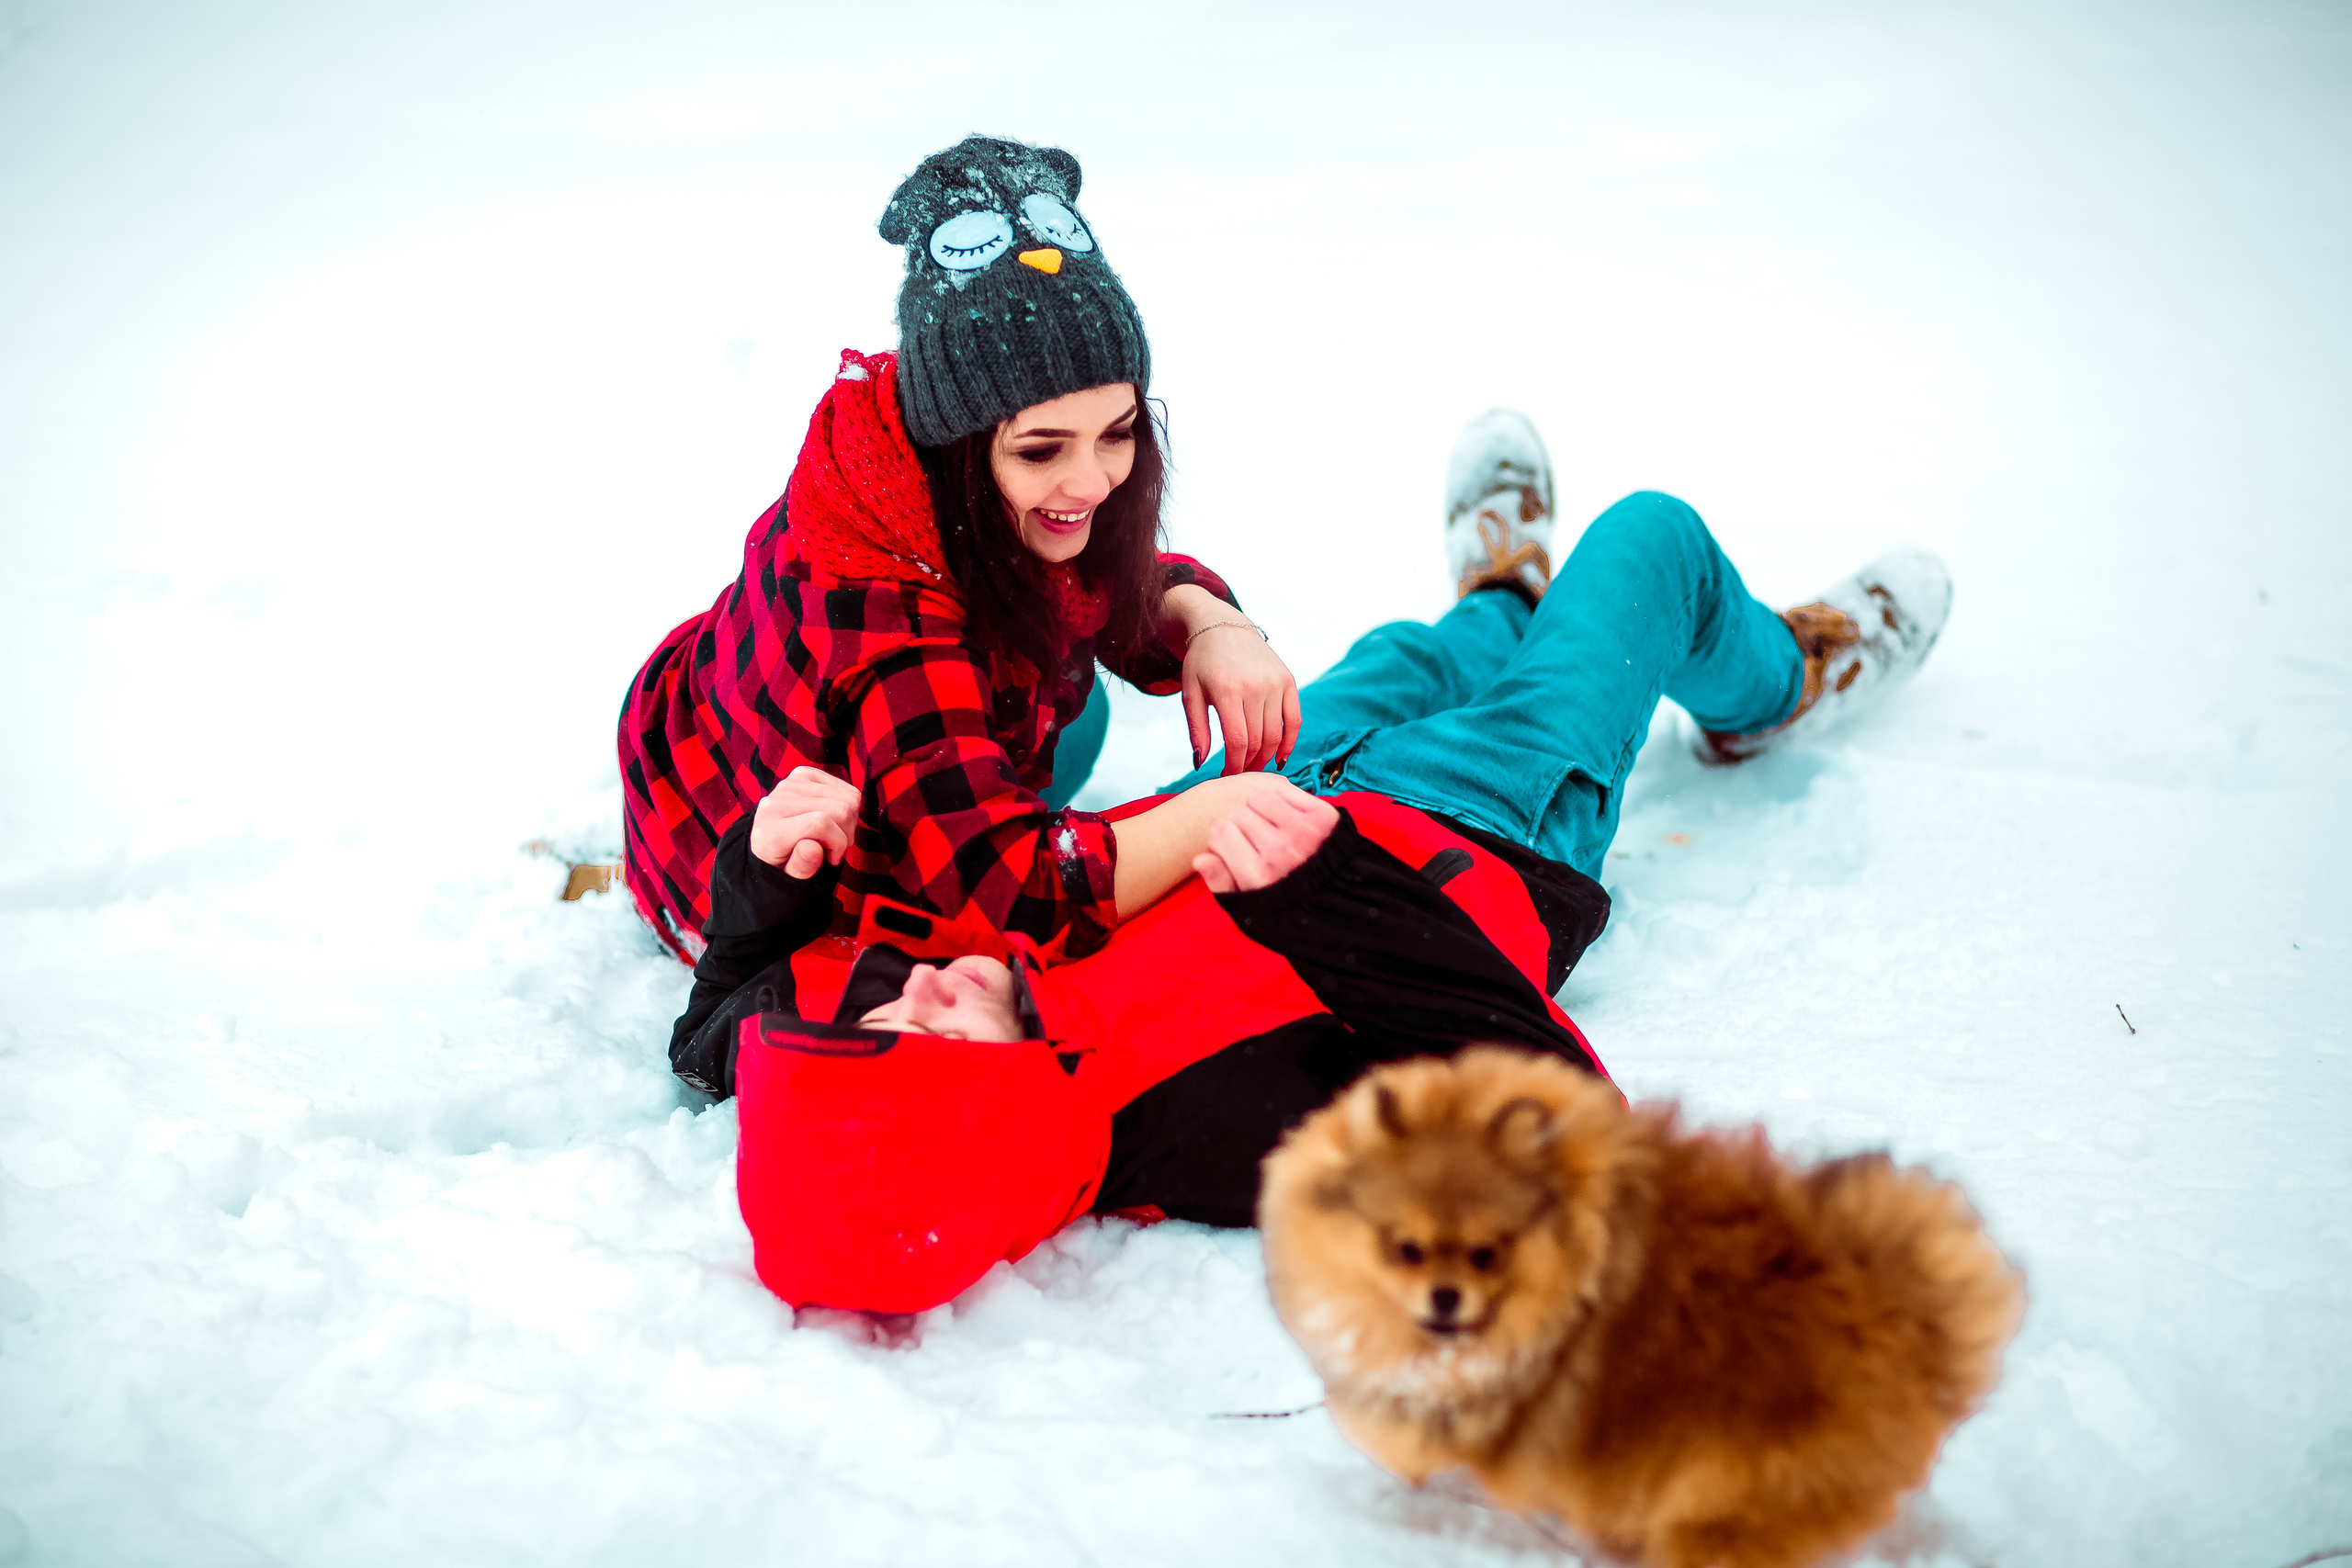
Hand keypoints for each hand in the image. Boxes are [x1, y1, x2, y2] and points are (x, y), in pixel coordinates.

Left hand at [748, 766, 858, 879]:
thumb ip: (800, 867)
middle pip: (838, 808)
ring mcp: (789, 784)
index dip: (837, 844)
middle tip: (835, 849)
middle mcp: (775, 803)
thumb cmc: (784, 864)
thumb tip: (813, 847)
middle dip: (846, 834)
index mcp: (769, 832)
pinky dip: (848, 807)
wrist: (768, 843)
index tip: (832, 859)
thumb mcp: (790, 877)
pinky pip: (845, 788)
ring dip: (849, 821)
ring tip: (835, 835)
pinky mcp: (802, 774)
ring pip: (847, 797)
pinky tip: (834, 820)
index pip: (819, 823)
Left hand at [1173, 595, 1300, 775]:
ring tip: (1253, 766)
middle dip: (1248, 764)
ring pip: (1276, 734)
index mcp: (1227, 690)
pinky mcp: (1287, 680)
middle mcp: (1255, 686)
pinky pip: (1294, 719)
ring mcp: (1274, 683)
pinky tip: (1280, 757)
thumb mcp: (1190, 694)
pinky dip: (1289, 741)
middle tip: (1238, 775)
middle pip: (1258, 740)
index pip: (1238, 740)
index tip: (1226, 778)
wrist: (1222, 627)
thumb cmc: (1201, 663)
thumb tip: (1201, 764)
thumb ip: (1197, 730)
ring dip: (1266, 757)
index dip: (1234, 766)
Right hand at [1191, 778, 1339, 893]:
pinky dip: (1281, 799)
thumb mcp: (1248, 902)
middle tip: (1254, 840)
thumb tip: (1200, 859)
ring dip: (1259, 808)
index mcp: (1258, 875)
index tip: (1232, 847)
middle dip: (1239, 824)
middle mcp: (1280, 852)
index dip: (1222, 838)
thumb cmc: (1285, 899)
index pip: (1219, 831)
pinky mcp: (1323, 816)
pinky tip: (1285, 818)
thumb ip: (1220, 882)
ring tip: (1269, 827)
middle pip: (1236, 812)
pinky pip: (1285, 790)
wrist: (1337, 898)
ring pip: (1258, 798)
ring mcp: (1304, 831)